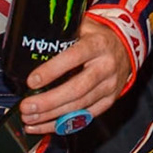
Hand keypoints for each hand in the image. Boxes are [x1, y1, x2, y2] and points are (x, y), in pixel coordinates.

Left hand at [17, 20, 132, 132]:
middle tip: (27, 107)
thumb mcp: (84, 26)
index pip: (73, 57)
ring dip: (52, 116)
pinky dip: (63, 124)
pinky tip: (44, 125)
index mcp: (97, 44)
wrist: (126, 48)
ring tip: (30, 118)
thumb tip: (32, 38)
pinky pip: (85, 117)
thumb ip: (63, 31)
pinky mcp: (109, 100)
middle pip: (76, 89)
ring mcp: (109, 86)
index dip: (52, 71)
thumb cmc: (98, 37)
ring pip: (79, 106)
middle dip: (49, 101)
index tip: (32, 81)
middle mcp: (106, 66)